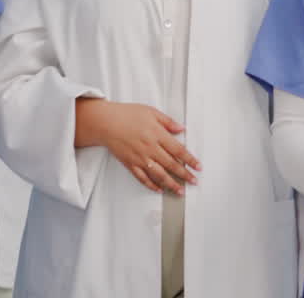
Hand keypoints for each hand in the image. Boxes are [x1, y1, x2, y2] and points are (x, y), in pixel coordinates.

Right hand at [75, 99, 200, 195]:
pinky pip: (143, 178)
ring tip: (180, 191)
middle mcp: (150, 148)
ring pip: (159, 175)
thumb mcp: (151, 112)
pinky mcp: (130, 164)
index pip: (178, 150)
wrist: (105, 122)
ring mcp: (140, 158)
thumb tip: (182, 129)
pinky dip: (151, 185)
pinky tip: (159, 189)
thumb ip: (168, 122)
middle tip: (194, 182)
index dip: (190, 160)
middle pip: (171, 165)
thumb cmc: (126, 114)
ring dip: (171, 184)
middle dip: (185, 175)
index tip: (198, 167)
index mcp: (157, 135)